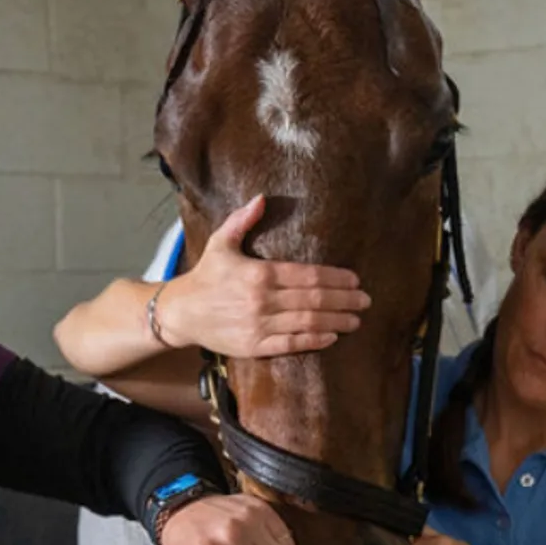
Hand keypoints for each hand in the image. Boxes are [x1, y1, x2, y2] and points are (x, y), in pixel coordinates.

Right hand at [155, 195, 369, 356]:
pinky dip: (314, 341)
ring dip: (336, 321)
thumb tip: (261, 199)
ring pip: (307, 323)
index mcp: (259, 273)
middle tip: (365, 300)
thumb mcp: (221, 243)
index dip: (335, 278)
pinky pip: (291, 344)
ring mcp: (259, 325)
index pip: (307, 275)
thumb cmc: (205, 276)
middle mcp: (262, 300)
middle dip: (344, 300)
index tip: (354, 279)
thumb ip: (242, 220)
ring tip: (356, 320)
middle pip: (314, 299)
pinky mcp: (254, 346)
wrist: (180, 312)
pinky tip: (331, 337)